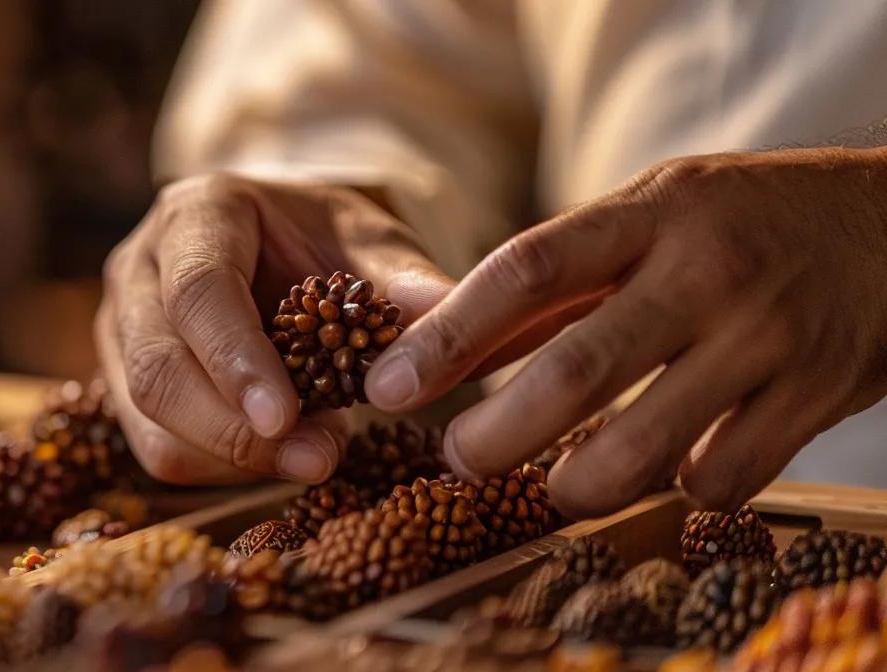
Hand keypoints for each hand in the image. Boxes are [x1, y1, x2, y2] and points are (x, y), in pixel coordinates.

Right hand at [97, 173, 455, 483]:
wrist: (280, 246)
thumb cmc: (326, 242)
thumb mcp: (371, 242)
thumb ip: (405, 281)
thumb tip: (444, 321)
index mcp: (196, 214)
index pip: (198, 292)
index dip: (236, 361)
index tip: (286, 418)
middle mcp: (138, 267)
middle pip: (157, 367)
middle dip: (234, 430)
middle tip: (320, 459)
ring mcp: (118, 327)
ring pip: (149, 418)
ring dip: (232, 457)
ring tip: (316, 452)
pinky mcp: (122, 381)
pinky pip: (157, 447)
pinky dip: (221, 466)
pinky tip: (279, 453)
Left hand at [366, 147, 886, 515]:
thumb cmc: (742, 222)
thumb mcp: (649, 217)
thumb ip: (553, 286)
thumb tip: (438, 348)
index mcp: (650, 215)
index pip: (525, 271)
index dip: (447, 337)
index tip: (384, 387)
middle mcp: (706, 273)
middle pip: (575, 374)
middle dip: (495, 435)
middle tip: (455, 458)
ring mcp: (767, 337)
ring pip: (645, 447)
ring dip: (576, 483)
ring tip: (553, 482)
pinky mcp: (817, 396)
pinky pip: (721, 478)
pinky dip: (675, 491)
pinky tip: (663, 475)